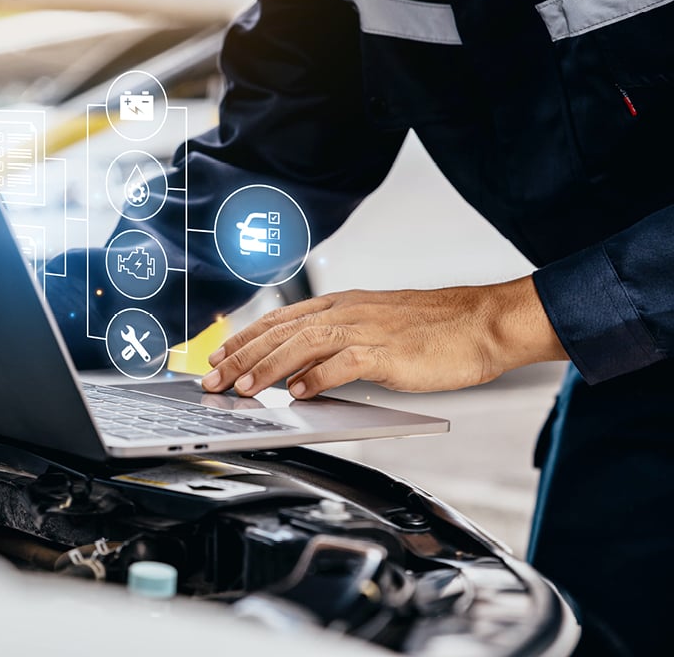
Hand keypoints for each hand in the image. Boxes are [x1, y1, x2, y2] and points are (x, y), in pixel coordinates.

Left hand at [201, 275, 567, 398]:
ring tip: (245, 390)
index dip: (243, 339)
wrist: (484, 323)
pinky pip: (346, 363)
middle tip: (213, 381)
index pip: (279, 320)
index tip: (217, 358)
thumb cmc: (434, 330)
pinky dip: (319, 377)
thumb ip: (336, 347)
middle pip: (281, 332)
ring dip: (269, 368)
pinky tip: (299, 393)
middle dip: (242, 358)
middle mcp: (347, 312)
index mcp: (341, 305)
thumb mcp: (375, 329)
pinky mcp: (389, 351)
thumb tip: (299, 371)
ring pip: (304, 344)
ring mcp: (368, 329)